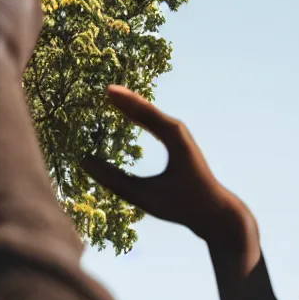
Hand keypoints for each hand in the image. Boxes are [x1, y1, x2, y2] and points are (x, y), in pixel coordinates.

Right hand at [81, 85, 257, 250]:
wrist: (214, 211)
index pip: (145, 113)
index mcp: (175, 138)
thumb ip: (114, 180)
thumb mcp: (145, 195)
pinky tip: (126, 114)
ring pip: (151, 114)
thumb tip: (84, 160)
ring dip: (131, 104)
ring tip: (109, 95)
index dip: (125, 101)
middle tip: (102, 88)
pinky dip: (138, 116)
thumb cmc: (182, 205)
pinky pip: (154, 123)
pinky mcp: (177, 143)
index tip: (106, 89)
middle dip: (126, 98)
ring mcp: (179, 136)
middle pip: (147, 109)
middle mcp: (178, 132)